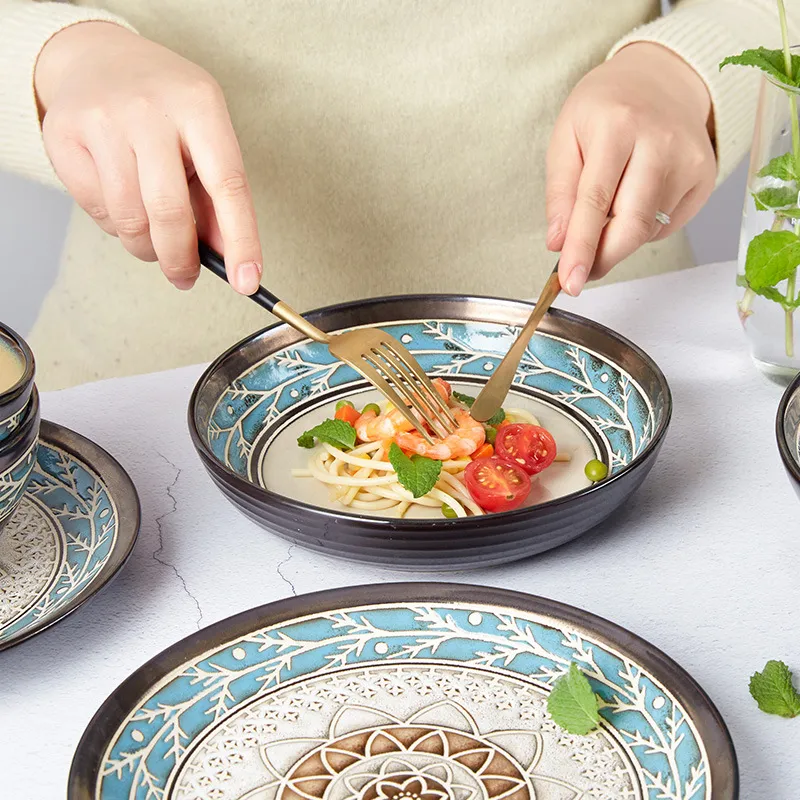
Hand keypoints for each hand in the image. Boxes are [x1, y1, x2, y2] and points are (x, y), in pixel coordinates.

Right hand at [35, 22, 260, 292]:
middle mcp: (150, 109)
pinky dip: (115, 225)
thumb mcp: (206, 137)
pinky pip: (96, 209)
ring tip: (153, 240)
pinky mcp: (64, 135)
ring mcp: (103, 119)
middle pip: (170, 212)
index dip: (241, 241)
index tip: (247, 281)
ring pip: (129, 220)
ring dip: (145, 247)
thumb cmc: (165, 108)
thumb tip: (231, 258)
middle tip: (184, 276)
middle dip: (180, 259)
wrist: (98, 59)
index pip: (228, 185)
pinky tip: (124, 204)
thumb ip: (217, 197)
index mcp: (200, 105)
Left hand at [546, 42, 715, 295]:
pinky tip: (636, 197)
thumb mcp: (566, 138)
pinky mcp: (705, 177)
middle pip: (631, 225)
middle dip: (602, 258)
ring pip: (647, 230)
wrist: (660, 78)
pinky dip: (642, 226)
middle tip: (581, 269)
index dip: (581, 248)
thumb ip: (560, 193)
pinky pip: (666, 225)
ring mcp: (689, 161)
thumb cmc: (605, 108)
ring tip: (609, 206)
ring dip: (618, 237)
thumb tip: (557, 242)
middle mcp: (660, 143)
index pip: (595, 201)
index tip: (571, 282)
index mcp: (617, 127)